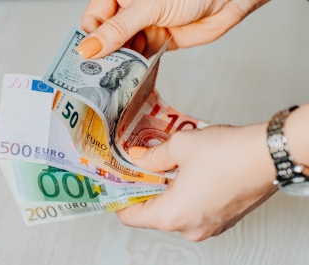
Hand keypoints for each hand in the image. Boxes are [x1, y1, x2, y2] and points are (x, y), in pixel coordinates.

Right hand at [77, 0, 268, 58]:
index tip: (85, 60)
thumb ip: (118, 29)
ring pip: (122, 49)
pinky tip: (131, 76)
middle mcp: (129, 11)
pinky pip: (139, 57)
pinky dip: (135, 68)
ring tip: (114, 79)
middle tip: (97, 76)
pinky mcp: (156, 42)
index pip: (94, 19)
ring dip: (119, 64)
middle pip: (106, 37)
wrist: (225, 0)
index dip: (89, 39)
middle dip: (103, 55)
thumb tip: (88, 48)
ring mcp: (143, 27)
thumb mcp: (148, 7)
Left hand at [117, 123, 276, 240]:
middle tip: (140, 166)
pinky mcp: (222, 220)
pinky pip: (193, 211)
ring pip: (174, 211)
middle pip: (152, 213)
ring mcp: (208, 227)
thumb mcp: (179, 147)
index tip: (118, 182)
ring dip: (166, 190)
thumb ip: (152, 156)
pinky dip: (185, 195)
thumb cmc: (227, 154)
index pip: (131, 216)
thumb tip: (137, 158)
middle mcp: (189, 228)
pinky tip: (187, 173)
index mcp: (173, 215)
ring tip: (165, 165)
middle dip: (145, 189)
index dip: (120, 198)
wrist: (269, 155)